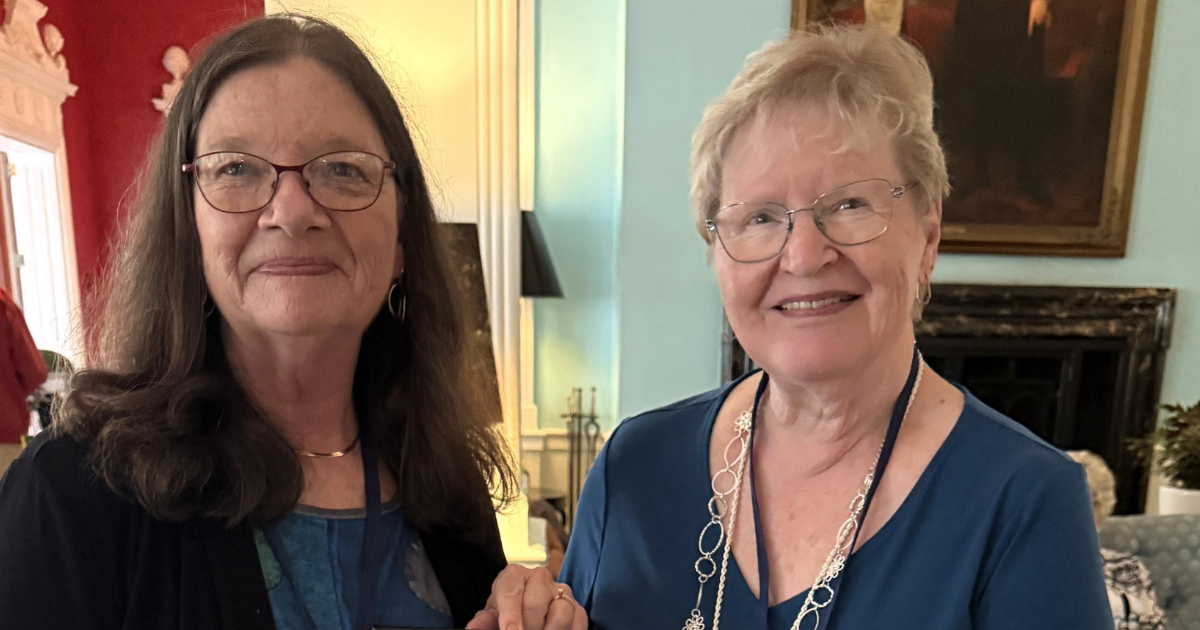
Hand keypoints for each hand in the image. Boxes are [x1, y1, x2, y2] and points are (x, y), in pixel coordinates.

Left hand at [465, 564, 586, 629]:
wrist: (529, 607)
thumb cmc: (509, 610)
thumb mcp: (495, 613)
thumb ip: (486, 620)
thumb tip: (473, 627)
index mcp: (513, 575)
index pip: (511, 594)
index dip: (511, 618)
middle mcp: (540, 577)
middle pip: (535, 605)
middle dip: (529, 628)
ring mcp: (562, 591)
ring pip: (560, 613)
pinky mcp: (578, 608)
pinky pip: (578, 622)